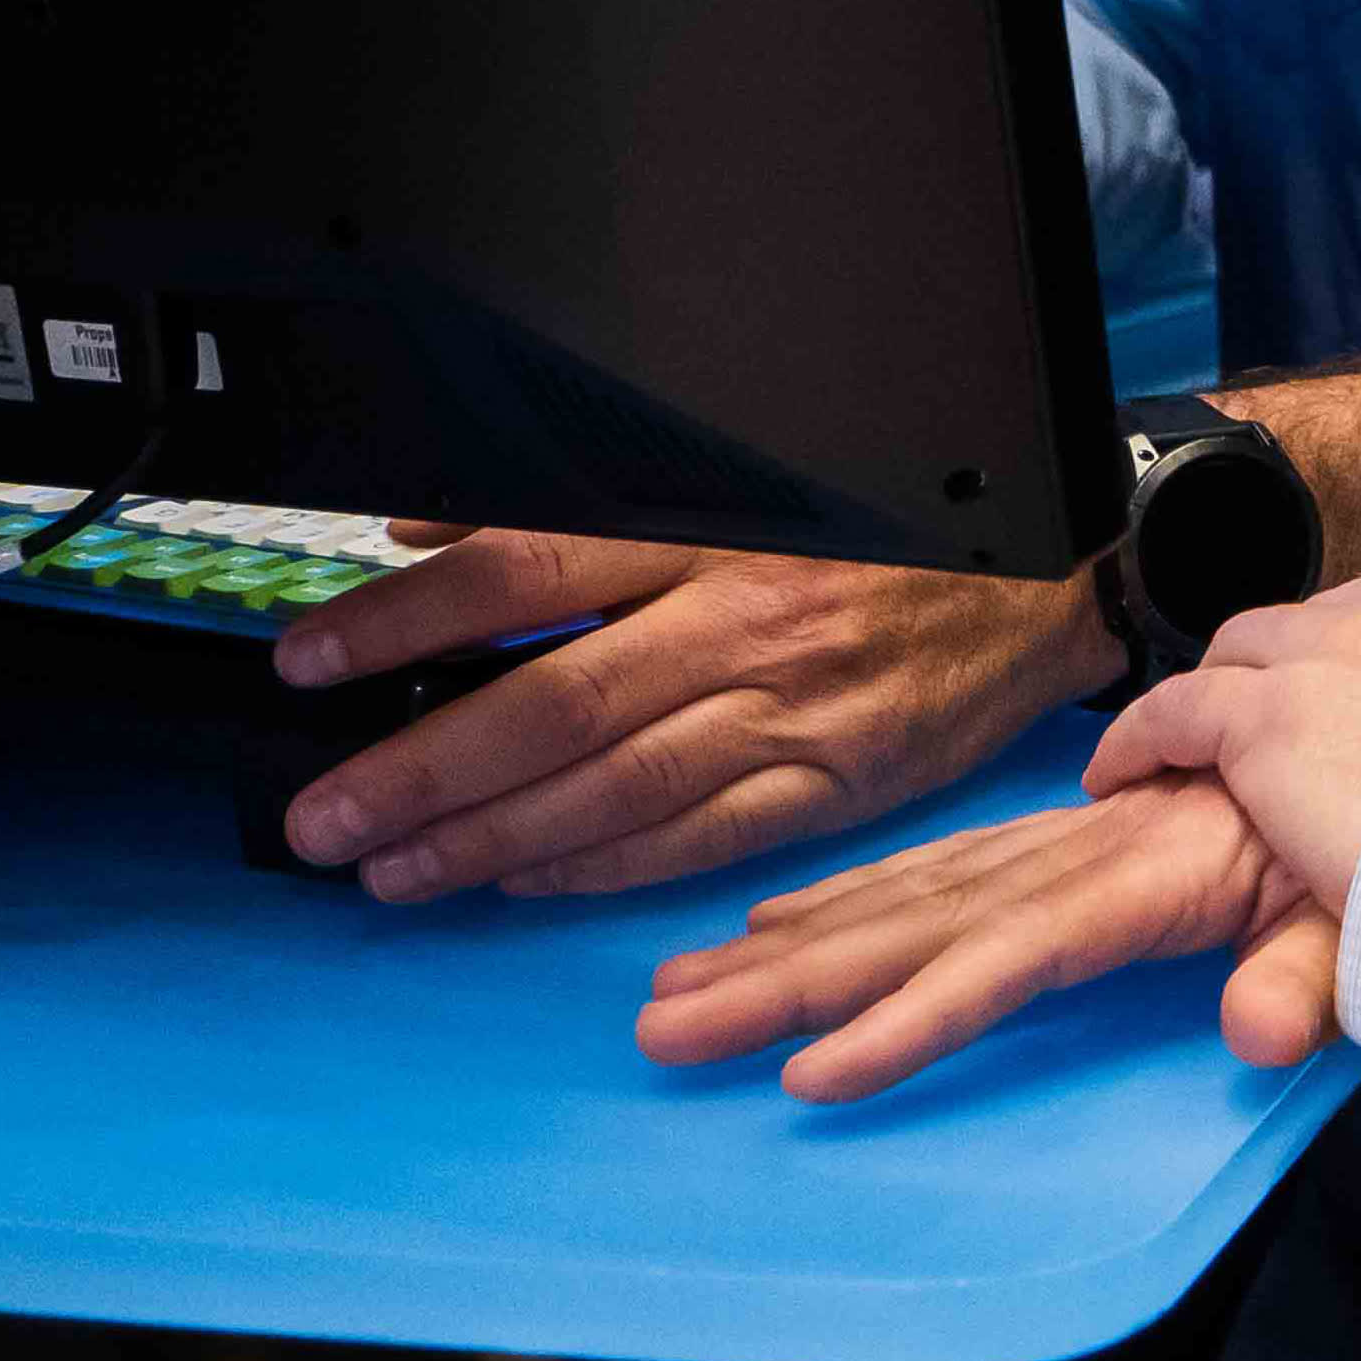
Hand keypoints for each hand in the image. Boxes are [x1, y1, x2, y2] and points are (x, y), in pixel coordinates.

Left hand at [276, 532, 1115, 898]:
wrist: (1047, 573)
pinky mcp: (836, 783)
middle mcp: (747, 622)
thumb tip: (427, 527)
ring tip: (391, 870)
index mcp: (713, 528)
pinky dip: (597, 868)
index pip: (524, 575)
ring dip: (487, 840)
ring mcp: (795, 712)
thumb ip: (578, 505)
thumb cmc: (881, 527)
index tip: (312, 664)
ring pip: (614, 790)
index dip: (406, 623)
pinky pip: (697, 840)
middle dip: (420, 771)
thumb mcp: (739, 478)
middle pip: (552, 705)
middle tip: (324, 817)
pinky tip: (519, 882)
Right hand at [636, 782, 1339, 1101]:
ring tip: (676, 991)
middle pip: (920, 923)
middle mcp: (1088, 855)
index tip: (812, 1073)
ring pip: (908, 897)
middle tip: (664, 1029)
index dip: (916, 1013)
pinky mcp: (1072, 845)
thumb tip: (1253, 1040)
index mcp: (1154, 875)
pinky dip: (849, 898)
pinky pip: (942, 872)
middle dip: (788, 980)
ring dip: (789, 945)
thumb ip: (1306, 972)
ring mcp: (1071, 847)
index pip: (1013, 951)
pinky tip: (773, 928)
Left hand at [1090, 548, 1360, 917]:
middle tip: (1303, 755)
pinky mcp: (1274, 715)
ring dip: (1230, 702)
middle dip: (1319, 683)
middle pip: (1343, 624)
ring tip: (1201, 757)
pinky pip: (1181, 708)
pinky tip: (1129, 769)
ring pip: (1256, 652)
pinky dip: (1148, 735)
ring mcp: (1346, 647)